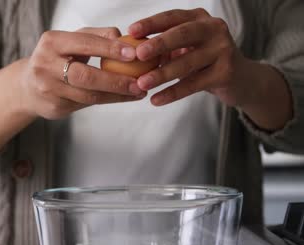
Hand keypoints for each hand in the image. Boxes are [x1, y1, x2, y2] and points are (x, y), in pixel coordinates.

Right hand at [18, 27, 145, 119]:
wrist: (28, 87)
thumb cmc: (56, 59)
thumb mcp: (70, 41)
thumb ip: (96, 36)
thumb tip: (125, 38)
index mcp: (51, 42)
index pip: (85, 44)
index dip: (110, 49)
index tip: (133, 54)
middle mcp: (45, 66)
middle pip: (85, 75)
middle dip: (116, 80)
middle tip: (139, 82)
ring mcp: (48, 89)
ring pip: (88, 95)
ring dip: (117, 95)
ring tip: (137, 91)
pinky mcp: (53, 107)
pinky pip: (86, 105)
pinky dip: (107, 101)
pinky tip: (123, 97)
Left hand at [128, 8, 250, 106]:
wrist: (242, 80)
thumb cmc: (204, 61)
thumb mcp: (186, 48)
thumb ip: (165, 47)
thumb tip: (129, 51)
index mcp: (199, 19)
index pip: (172, 17)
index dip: (151, 23)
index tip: (130, 31)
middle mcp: (214, 29)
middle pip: (182, 35)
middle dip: (158, 44)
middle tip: (137, 54)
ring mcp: (223, 50)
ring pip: (187, 63)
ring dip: (162, 74)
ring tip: (141, 84)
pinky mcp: (226, 72)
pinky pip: (193, 84)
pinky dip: (173, 93)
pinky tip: (156, 100)